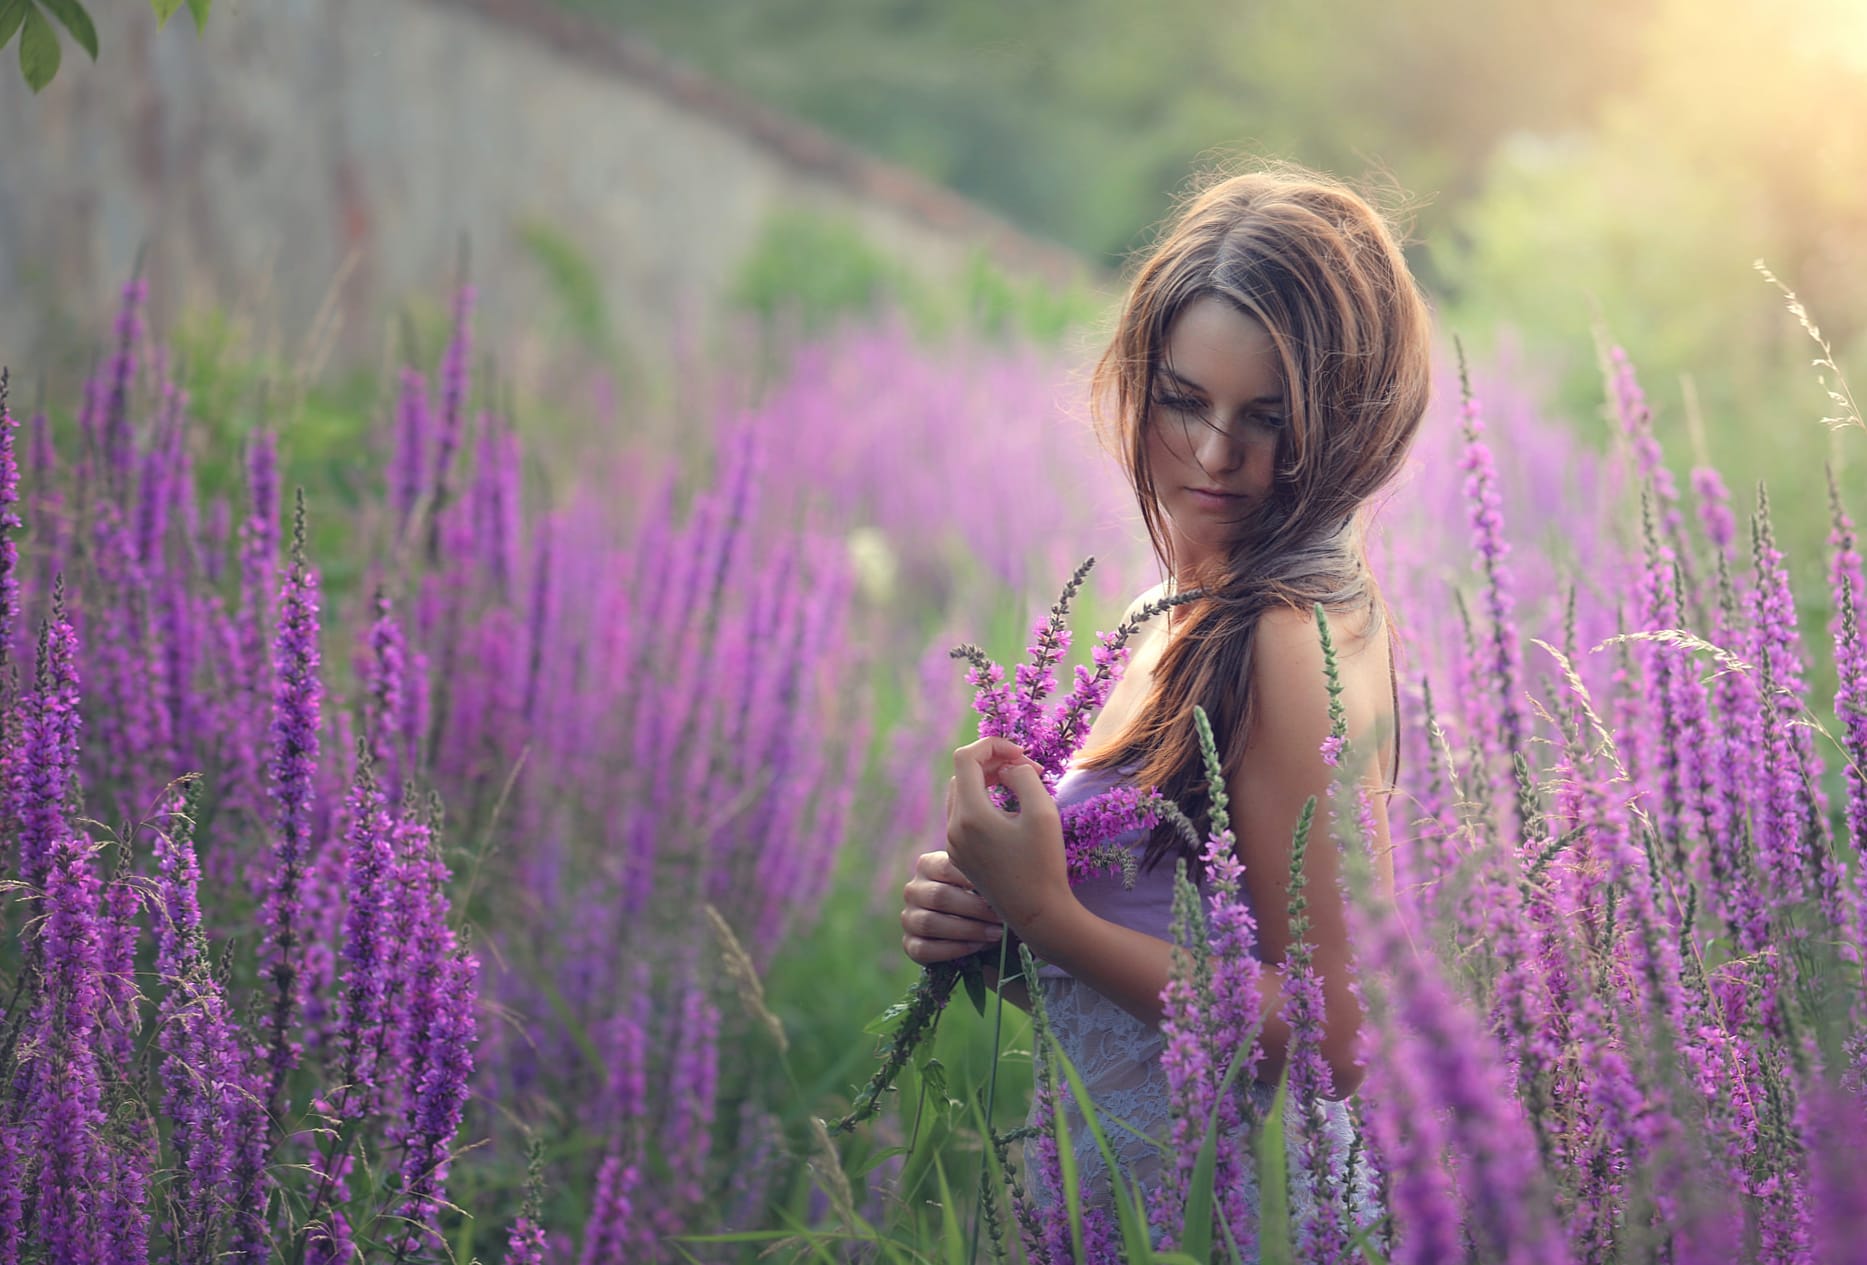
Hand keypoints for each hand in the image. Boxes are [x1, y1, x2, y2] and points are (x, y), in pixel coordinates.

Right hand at [900, 850, 1003, 965]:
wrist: (965, 928)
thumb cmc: (978, 896)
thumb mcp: (978, 881)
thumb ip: (984, 877)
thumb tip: (1005, 883)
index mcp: (927, 865)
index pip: (947, 867)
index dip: (974, 879)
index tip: (998, 888)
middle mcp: (913, 890)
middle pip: (939, 896)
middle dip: (974, 909)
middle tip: (1001, 917)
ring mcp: (908, 918)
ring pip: (930, 923)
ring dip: (967, 930)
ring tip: (995, 934)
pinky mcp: (909, 944)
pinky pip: (925, 949)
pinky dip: (954, 949)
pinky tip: (977, 947)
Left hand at [944, 737, 1073, 938]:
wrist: (1038, 914)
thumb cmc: (1044, 864)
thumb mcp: (1043, 812)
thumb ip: (1023, 777)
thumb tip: (1006, 769)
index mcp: (970, 815)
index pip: (967, 758)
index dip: (994, 745)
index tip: (1023, 755)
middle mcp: (954, 828)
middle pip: (962, 774)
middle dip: (994, 762)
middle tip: (1029, 770)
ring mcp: (953, 844)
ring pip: (962, 794)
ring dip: (988, 781)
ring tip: (1021, 786)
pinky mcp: (960, 856)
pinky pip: (964, 816)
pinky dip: (984, 802)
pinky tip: (1010, 812)